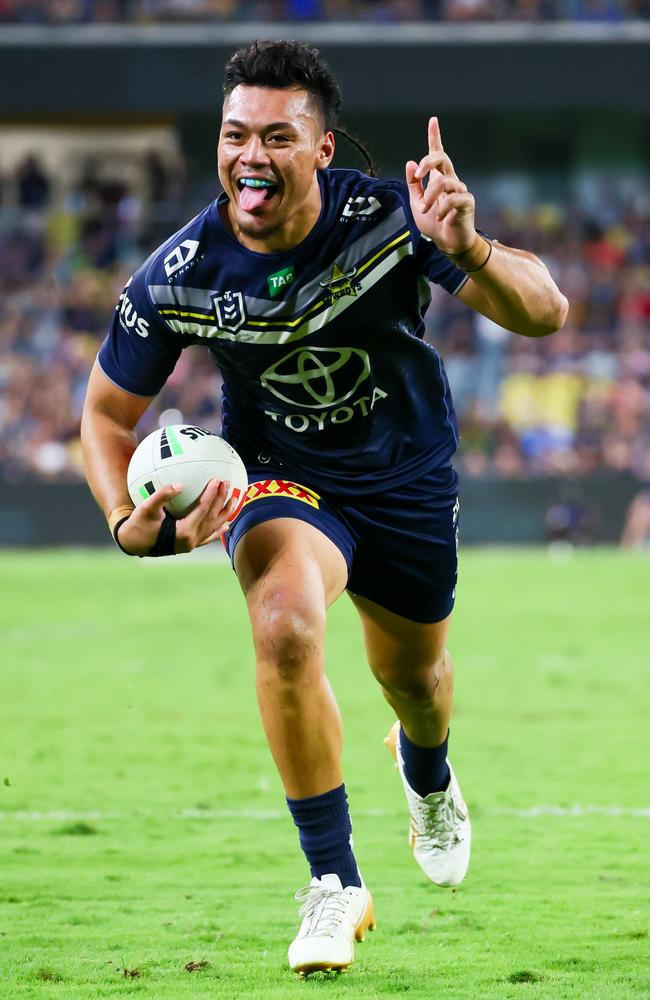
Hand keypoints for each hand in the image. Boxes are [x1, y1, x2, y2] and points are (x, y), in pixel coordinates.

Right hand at [116, 479, 238, 555]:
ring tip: (235, 500)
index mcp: (183, 531)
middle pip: (212, 517)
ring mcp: (191, 544)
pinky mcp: (189, 546)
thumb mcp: (146, 508)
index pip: (203, 509)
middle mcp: (191, 540)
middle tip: (228, 483)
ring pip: (213, 527)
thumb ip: (162, 495)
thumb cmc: (138, 524)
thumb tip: (180, 485)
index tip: (217, 479)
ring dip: (225, 513)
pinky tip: (226, 526)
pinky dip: (217, 531)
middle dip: (222, 499)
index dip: (211, 493)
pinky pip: (207, 537)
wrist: (133, 543)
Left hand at [406, 117, 476, 254]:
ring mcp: (460, 190)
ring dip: (429, 197)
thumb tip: (410, 163)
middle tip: (418, 174)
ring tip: (424, 210)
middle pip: (442, 158)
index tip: (433, 120)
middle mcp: (451, 180)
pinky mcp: (467, 202)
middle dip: (428, 161)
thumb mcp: (416, 204)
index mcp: (439, 178)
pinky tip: (440, 217)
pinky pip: (453, 198)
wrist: (448, 243)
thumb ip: (414, 185)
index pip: (438, 154)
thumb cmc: (434, 224)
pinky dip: (442, 208)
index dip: (435, 136)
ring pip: (442, 182)